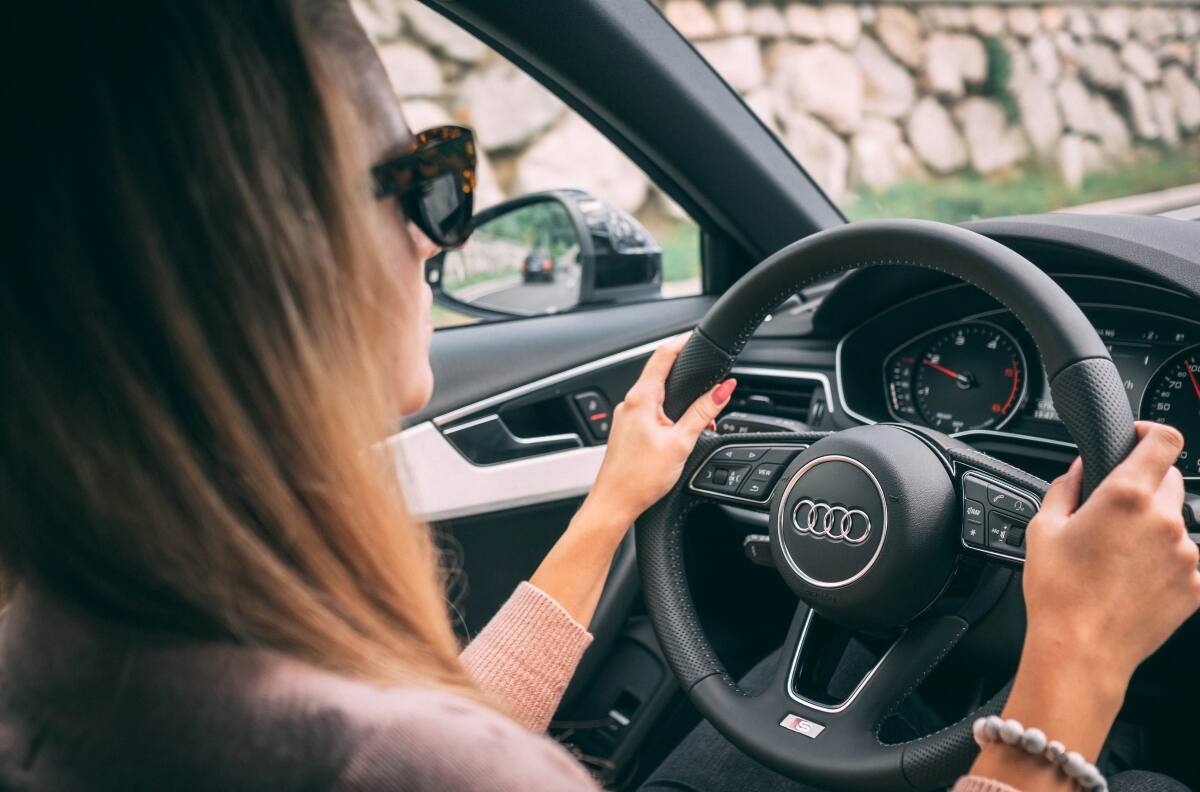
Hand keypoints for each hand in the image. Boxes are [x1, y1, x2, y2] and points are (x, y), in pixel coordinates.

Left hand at [529, 334, 733, 626]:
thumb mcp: (680, 442)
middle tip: (711, 382)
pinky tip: (681, 433)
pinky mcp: (628, 432)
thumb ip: (703, 412)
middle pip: (661, 375)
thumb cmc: (639, 478)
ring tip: (702, 417)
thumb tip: (723, 389)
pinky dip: (670, 415)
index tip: (697, 337)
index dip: (682, 342)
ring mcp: (626, 417)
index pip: (663, 355)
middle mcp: (630, 403)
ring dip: (681, 401)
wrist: (614, 504)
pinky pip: (651, 413)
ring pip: (658, 397)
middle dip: (688, 377)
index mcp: (641, 398)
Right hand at [969, 423, 1198, 787]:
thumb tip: (1081, 469)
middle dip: (1144, 485)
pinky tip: (1130, 579)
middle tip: (1113, 511)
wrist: (1082, 651)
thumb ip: (1067, 486)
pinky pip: (1183, 558)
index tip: (1139, 438)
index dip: (1152, 432)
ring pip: (1175, 522)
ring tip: (1117, 556)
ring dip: (1152, 526)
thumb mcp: (1043, 528)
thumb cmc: (1058, 592)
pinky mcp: (1195, 585)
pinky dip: (1162, 560)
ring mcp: (1186, 555)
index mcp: (1126, 496)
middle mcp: (1165, 520)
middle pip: (1170, 480)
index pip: (1165, 440)